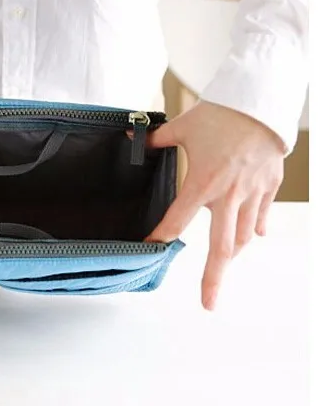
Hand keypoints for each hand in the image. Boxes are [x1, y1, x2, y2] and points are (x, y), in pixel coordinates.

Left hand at [146, 101, 284, 309]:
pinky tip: (250, 236)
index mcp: (202, 184)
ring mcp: (252, 194)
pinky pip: (262, 216)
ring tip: (223, 267)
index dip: (160, 238)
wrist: (260, 102)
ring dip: (232, 253)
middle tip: (208, 303)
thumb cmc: (221, 114)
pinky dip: (254, 228)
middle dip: (213, 279)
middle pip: (221, 248)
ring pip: (243, 236)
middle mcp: (228, 196)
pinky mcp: (269, 186)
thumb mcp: (182, 127)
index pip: (176, 221)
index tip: (149, 249)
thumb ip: (156, 140)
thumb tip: (135, 141)